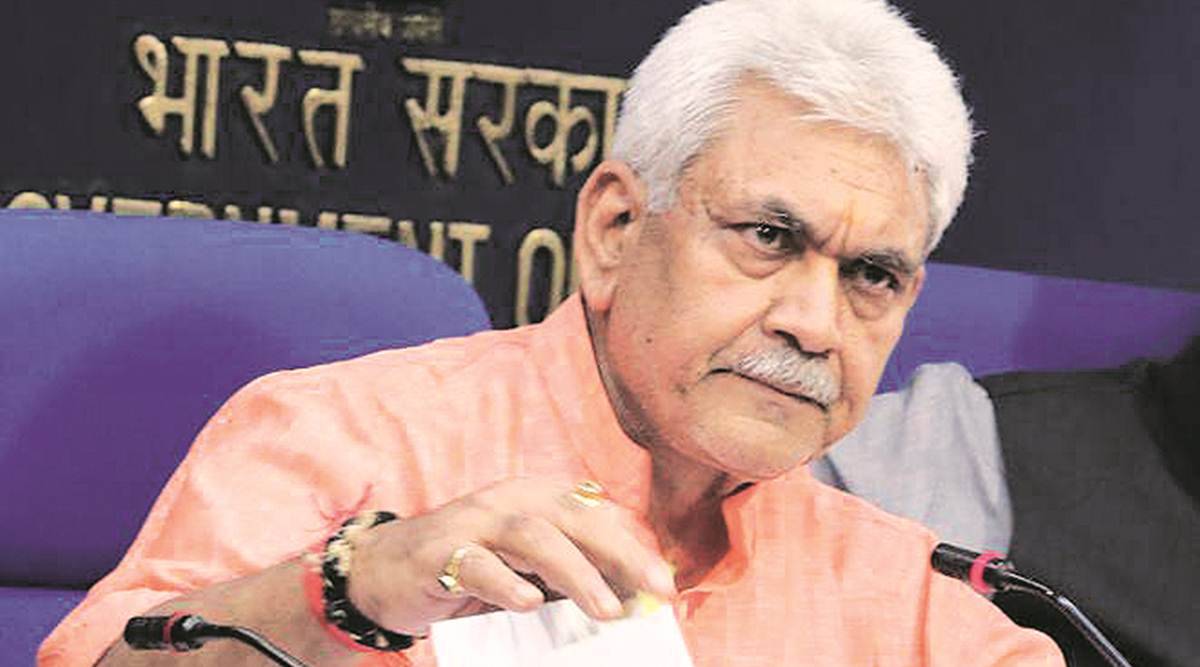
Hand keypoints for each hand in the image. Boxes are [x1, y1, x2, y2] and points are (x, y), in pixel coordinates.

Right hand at [345, 478, 677, 634]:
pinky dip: (505, 581)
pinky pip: (476, 563)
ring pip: (533, 535)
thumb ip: (569, 575)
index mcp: (536, 498)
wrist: (383, 570)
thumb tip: (629, 598)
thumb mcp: (524, 568)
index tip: (664, 586)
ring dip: (575, 571)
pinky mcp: (440, 552)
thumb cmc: (468, 568)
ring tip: (606, 608)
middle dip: (620, 552)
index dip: (632, 547)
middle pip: (574, 517)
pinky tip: (528, 603)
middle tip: (653, 590)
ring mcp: (474, 523)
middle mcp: (509, 501)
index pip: (595, 516)